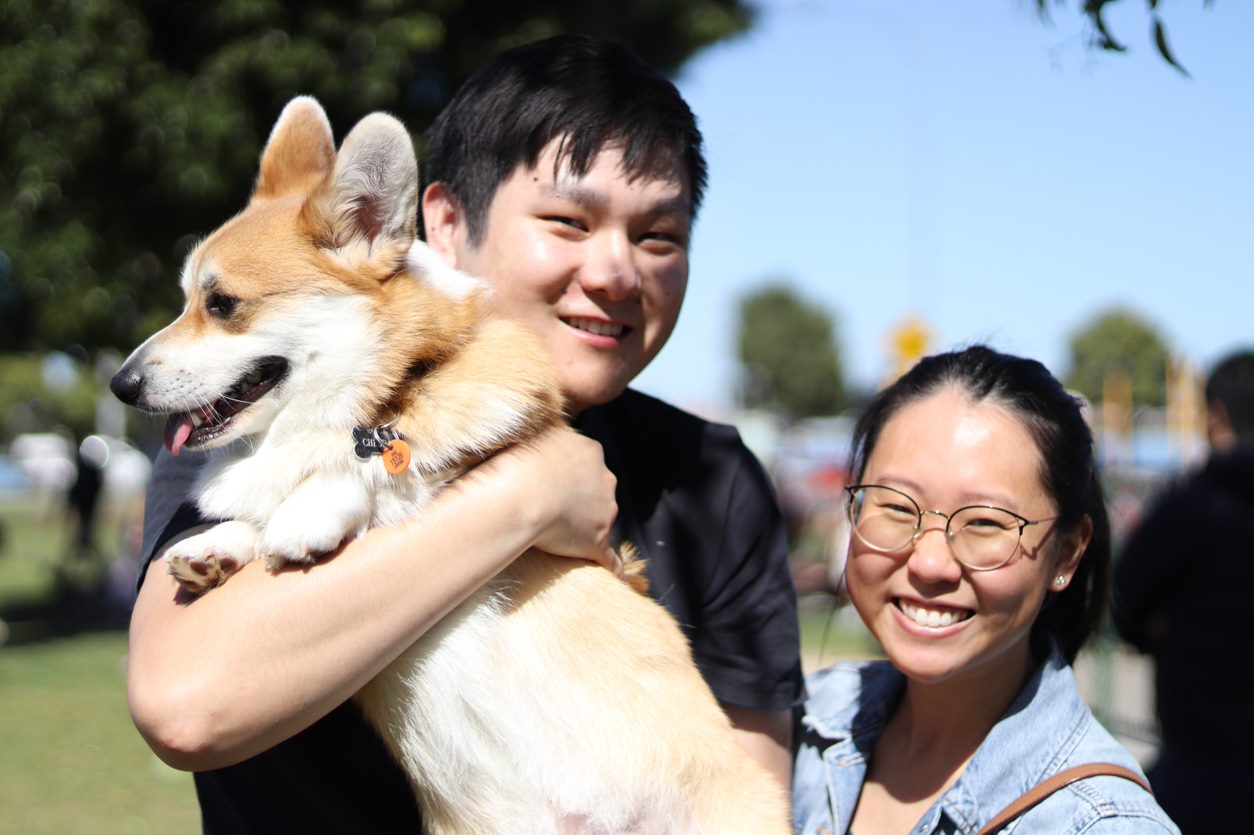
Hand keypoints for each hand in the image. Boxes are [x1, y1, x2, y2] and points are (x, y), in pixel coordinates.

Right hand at [462, 426, 620, 574]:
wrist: (520, 493)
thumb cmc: (514, 462)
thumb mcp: (529, 434)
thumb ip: (537, 437)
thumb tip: (521, 423)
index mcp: (588, 450)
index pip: (584, 461)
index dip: (566, 472)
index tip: (548, 480)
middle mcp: (604, 478)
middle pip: (597, 489)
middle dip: (580, 498)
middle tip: (549, 508)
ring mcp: (604, 511)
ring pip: (601, 519)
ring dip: (586, 528)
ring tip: (558, 538)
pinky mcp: (597, 541)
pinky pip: (611, 559)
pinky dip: (614, 569)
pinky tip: (617, 582)